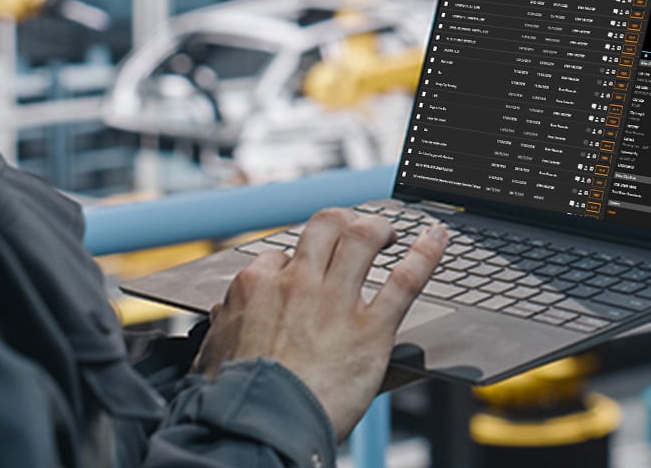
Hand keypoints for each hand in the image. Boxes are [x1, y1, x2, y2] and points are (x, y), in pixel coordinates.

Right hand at [193, 208, 446, 440]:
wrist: (257, 429)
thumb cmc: (233, 399)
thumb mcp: (213, 352)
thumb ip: (224, 326)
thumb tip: (223, 314)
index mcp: (257, 287)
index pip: (281, 254)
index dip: (296, 260)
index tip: (305, 268)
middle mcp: (298, 283)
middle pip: (325, 226)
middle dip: (342, 221)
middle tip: (352, 230)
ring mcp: (336, 302)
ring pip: (362, 239)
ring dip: (379, 228)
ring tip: (388, 232)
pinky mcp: (370, 329)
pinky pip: (404, 281)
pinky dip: (426, 255)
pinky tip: (436, 239)